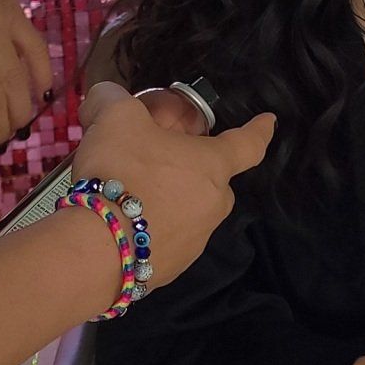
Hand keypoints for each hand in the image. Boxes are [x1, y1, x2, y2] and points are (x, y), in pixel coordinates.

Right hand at [69, 81, 273, 289]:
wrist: (96, 249)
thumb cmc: (120, 171)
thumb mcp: (115, 117)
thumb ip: (113, 97)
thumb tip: (107, 97)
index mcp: (213, 166)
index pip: (248, 144)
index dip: (258, 129)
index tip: (268, 122)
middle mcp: (213, 205)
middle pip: (211, 179)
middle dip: (190, 167)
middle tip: (155, 158)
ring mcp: (195, 241)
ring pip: (186, 210)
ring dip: (166, 198)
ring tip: (125, 192)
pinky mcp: (171, 268)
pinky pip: (164, 238)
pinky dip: (148, 228)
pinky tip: (117, 223)